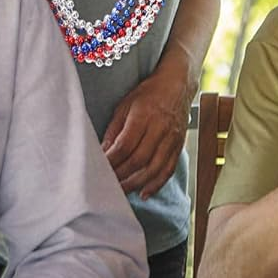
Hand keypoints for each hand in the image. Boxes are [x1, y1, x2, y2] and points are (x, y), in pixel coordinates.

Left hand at [102, 64, 193, 197]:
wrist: (178, 84)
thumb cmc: (149, 93)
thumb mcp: (125, 105)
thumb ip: (114, 130)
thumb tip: (103, 154)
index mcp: (143, 115)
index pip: (125, 146)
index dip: (111, 161)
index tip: (99, 170)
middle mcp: (159, 128)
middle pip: (139, 159)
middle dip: (121, 176)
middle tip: (107, 185)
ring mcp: (171, 138)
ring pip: (154, 168)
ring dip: (136, 183)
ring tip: (122, 192)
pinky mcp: (179, 145)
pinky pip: (168, 169)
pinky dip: (156, 184)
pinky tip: (144, 192)